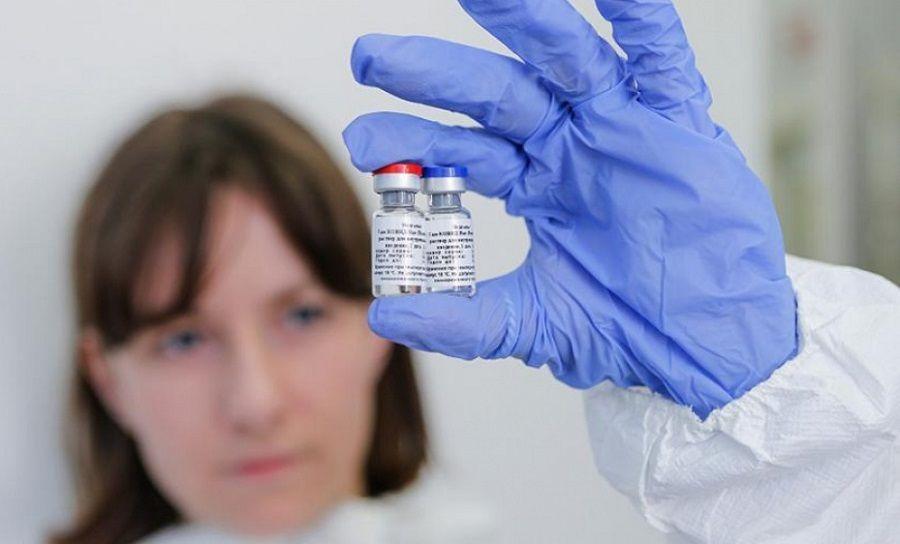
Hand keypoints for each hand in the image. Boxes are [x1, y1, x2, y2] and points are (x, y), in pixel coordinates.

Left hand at [343, 0, 796, 417]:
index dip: (412, 140)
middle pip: (495, 94)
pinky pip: (659, 59)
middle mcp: (569, 145)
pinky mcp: (678, 123)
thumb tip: (384, 318)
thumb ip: (463, 321)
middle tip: (370, 58)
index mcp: (534, 184)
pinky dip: (640, 20)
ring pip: (566, 59)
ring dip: (524, 21)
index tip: (361, 139)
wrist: (712, 346)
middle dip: (435, 73)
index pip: (461, 148)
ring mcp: (622, 128)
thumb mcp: (536, 325)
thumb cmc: (631, 328)